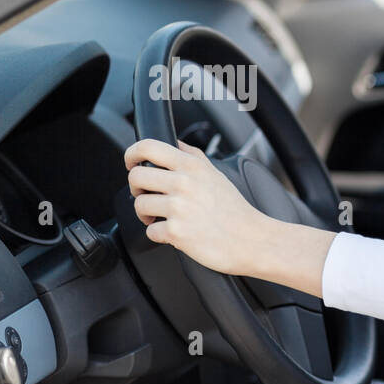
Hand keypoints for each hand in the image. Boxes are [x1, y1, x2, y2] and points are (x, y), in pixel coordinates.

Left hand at [124, 137, 271, 275]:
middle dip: (137, 189)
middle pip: (136, 177)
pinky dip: (159, 235)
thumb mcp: (216, 174)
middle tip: (148, 196)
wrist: (252, 240)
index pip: (147, 147)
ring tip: (161, 218)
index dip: (132, 154)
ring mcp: (179, 207)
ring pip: (139, 205)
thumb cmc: (235, 211)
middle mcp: (183, 183)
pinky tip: (174, 233)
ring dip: (146, 215)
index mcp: (192, 166)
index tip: (132, 163)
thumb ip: (193, 156)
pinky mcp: (176, 232)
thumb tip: (174, 143)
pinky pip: (150, 231)